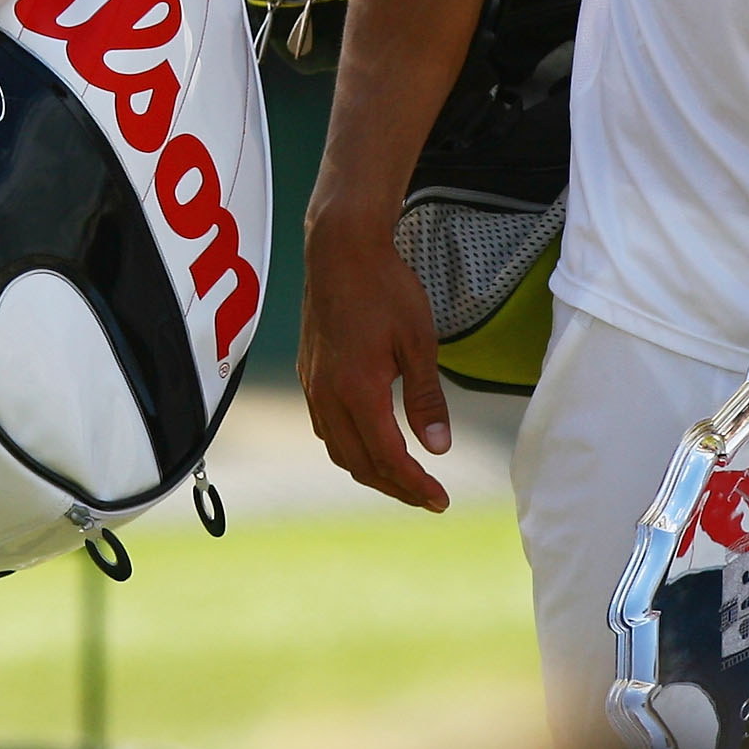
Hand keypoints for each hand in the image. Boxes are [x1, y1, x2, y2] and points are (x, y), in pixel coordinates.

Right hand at [297, 212, 451, 511]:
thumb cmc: (385, 287)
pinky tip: (369, 439)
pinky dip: (349, 445)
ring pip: (337, 448)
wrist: (340, 248)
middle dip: (395, 487)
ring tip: (402, 476)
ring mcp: (312, 384)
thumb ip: (427, 399)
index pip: (388, 458)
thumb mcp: (419, 342)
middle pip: (358, 463)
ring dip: (369, 470)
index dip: (415, 485)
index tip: (441, 500)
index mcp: (358, 390)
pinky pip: (325, 426)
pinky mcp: (307, 372)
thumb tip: (438, 448)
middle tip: (427, 496)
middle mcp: (327, 394)